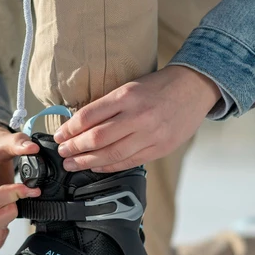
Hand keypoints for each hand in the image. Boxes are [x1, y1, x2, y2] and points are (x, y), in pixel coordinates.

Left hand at [53, 65, 221, 172]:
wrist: (194, 88)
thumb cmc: (160, 87)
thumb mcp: (131, 87)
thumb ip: (109, 106)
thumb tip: (81, 125)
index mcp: (127, 96)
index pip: (89, 116)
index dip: (70, 128)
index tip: (59, 135)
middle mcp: (138, 116)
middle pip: (97, 138)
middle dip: (75, 147)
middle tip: (62, 152)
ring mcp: (150, 135)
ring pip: (111, 154)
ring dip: (88, 161)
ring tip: (73, 164)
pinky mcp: (159, 148)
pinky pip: (129, 162)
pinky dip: (109, 167)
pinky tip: (96, 167)